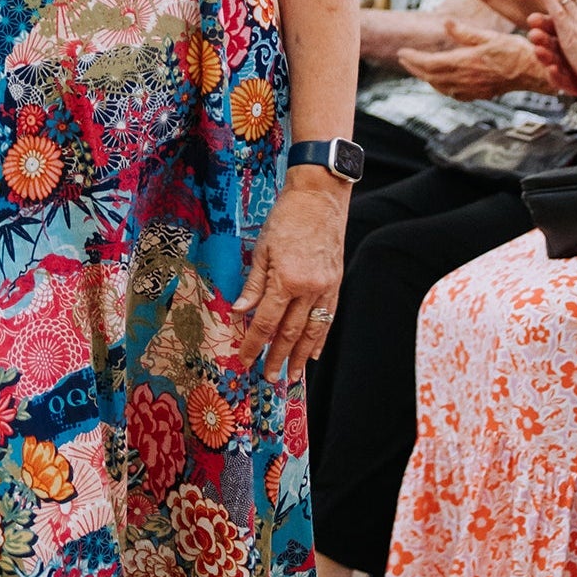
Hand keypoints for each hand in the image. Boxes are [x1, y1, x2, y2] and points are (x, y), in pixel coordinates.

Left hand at [233, 175, 345, 381]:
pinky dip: (321, 337)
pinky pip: (328, 316)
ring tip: (293, 375)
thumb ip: (254, 284)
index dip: (254, 344)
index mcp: (286, 280)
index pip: (266, 322)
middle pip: (290, 332)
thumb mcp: (263, 249)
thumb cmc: (286, 218)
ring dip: (301, 356)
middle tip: (270, 378)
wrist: (319, 198)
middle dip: (278, 357)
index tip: (246, 360)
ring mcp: (325, 287)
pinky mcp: (336, 283)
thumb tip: (240, 311)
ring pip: (312, 330)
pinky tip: (314, 352)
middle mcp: (308, 289)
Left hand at [399, 20, 547, 99]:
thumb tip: (445, 22)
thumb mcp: (488, 36)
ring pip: (439, 86)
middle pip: (430, 76)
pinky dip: (441, 86)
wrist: (533, 72)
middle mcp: (464, 79)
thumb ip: (464, 32)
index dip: (413, 58)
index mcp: (464, 62)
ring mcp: (471, 89)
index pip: (429, 63)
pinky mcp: (479, 94)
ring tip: (417, 68)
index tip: (402, 52)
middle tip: (404, 59)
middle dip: (414, 67)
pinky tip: (440, 82)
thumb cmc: (514, 52)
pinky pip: (452, 93)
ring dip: (426, 77)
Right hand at [527, 13, 576, 110]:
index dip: (544, 23)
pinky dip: (555, 75)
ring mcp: (567, 69)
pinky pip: (561, 80)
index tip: (533, 18)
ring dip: (543, 55)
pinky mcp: (571, 86)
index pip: (554, 27)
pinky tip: (552, 68)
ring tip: (538, 50)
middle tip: (533, 33)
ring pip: (551, 61)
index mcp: (571, 37)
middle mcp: (565, 53)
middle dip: (540, 37)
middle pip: (549, 43)